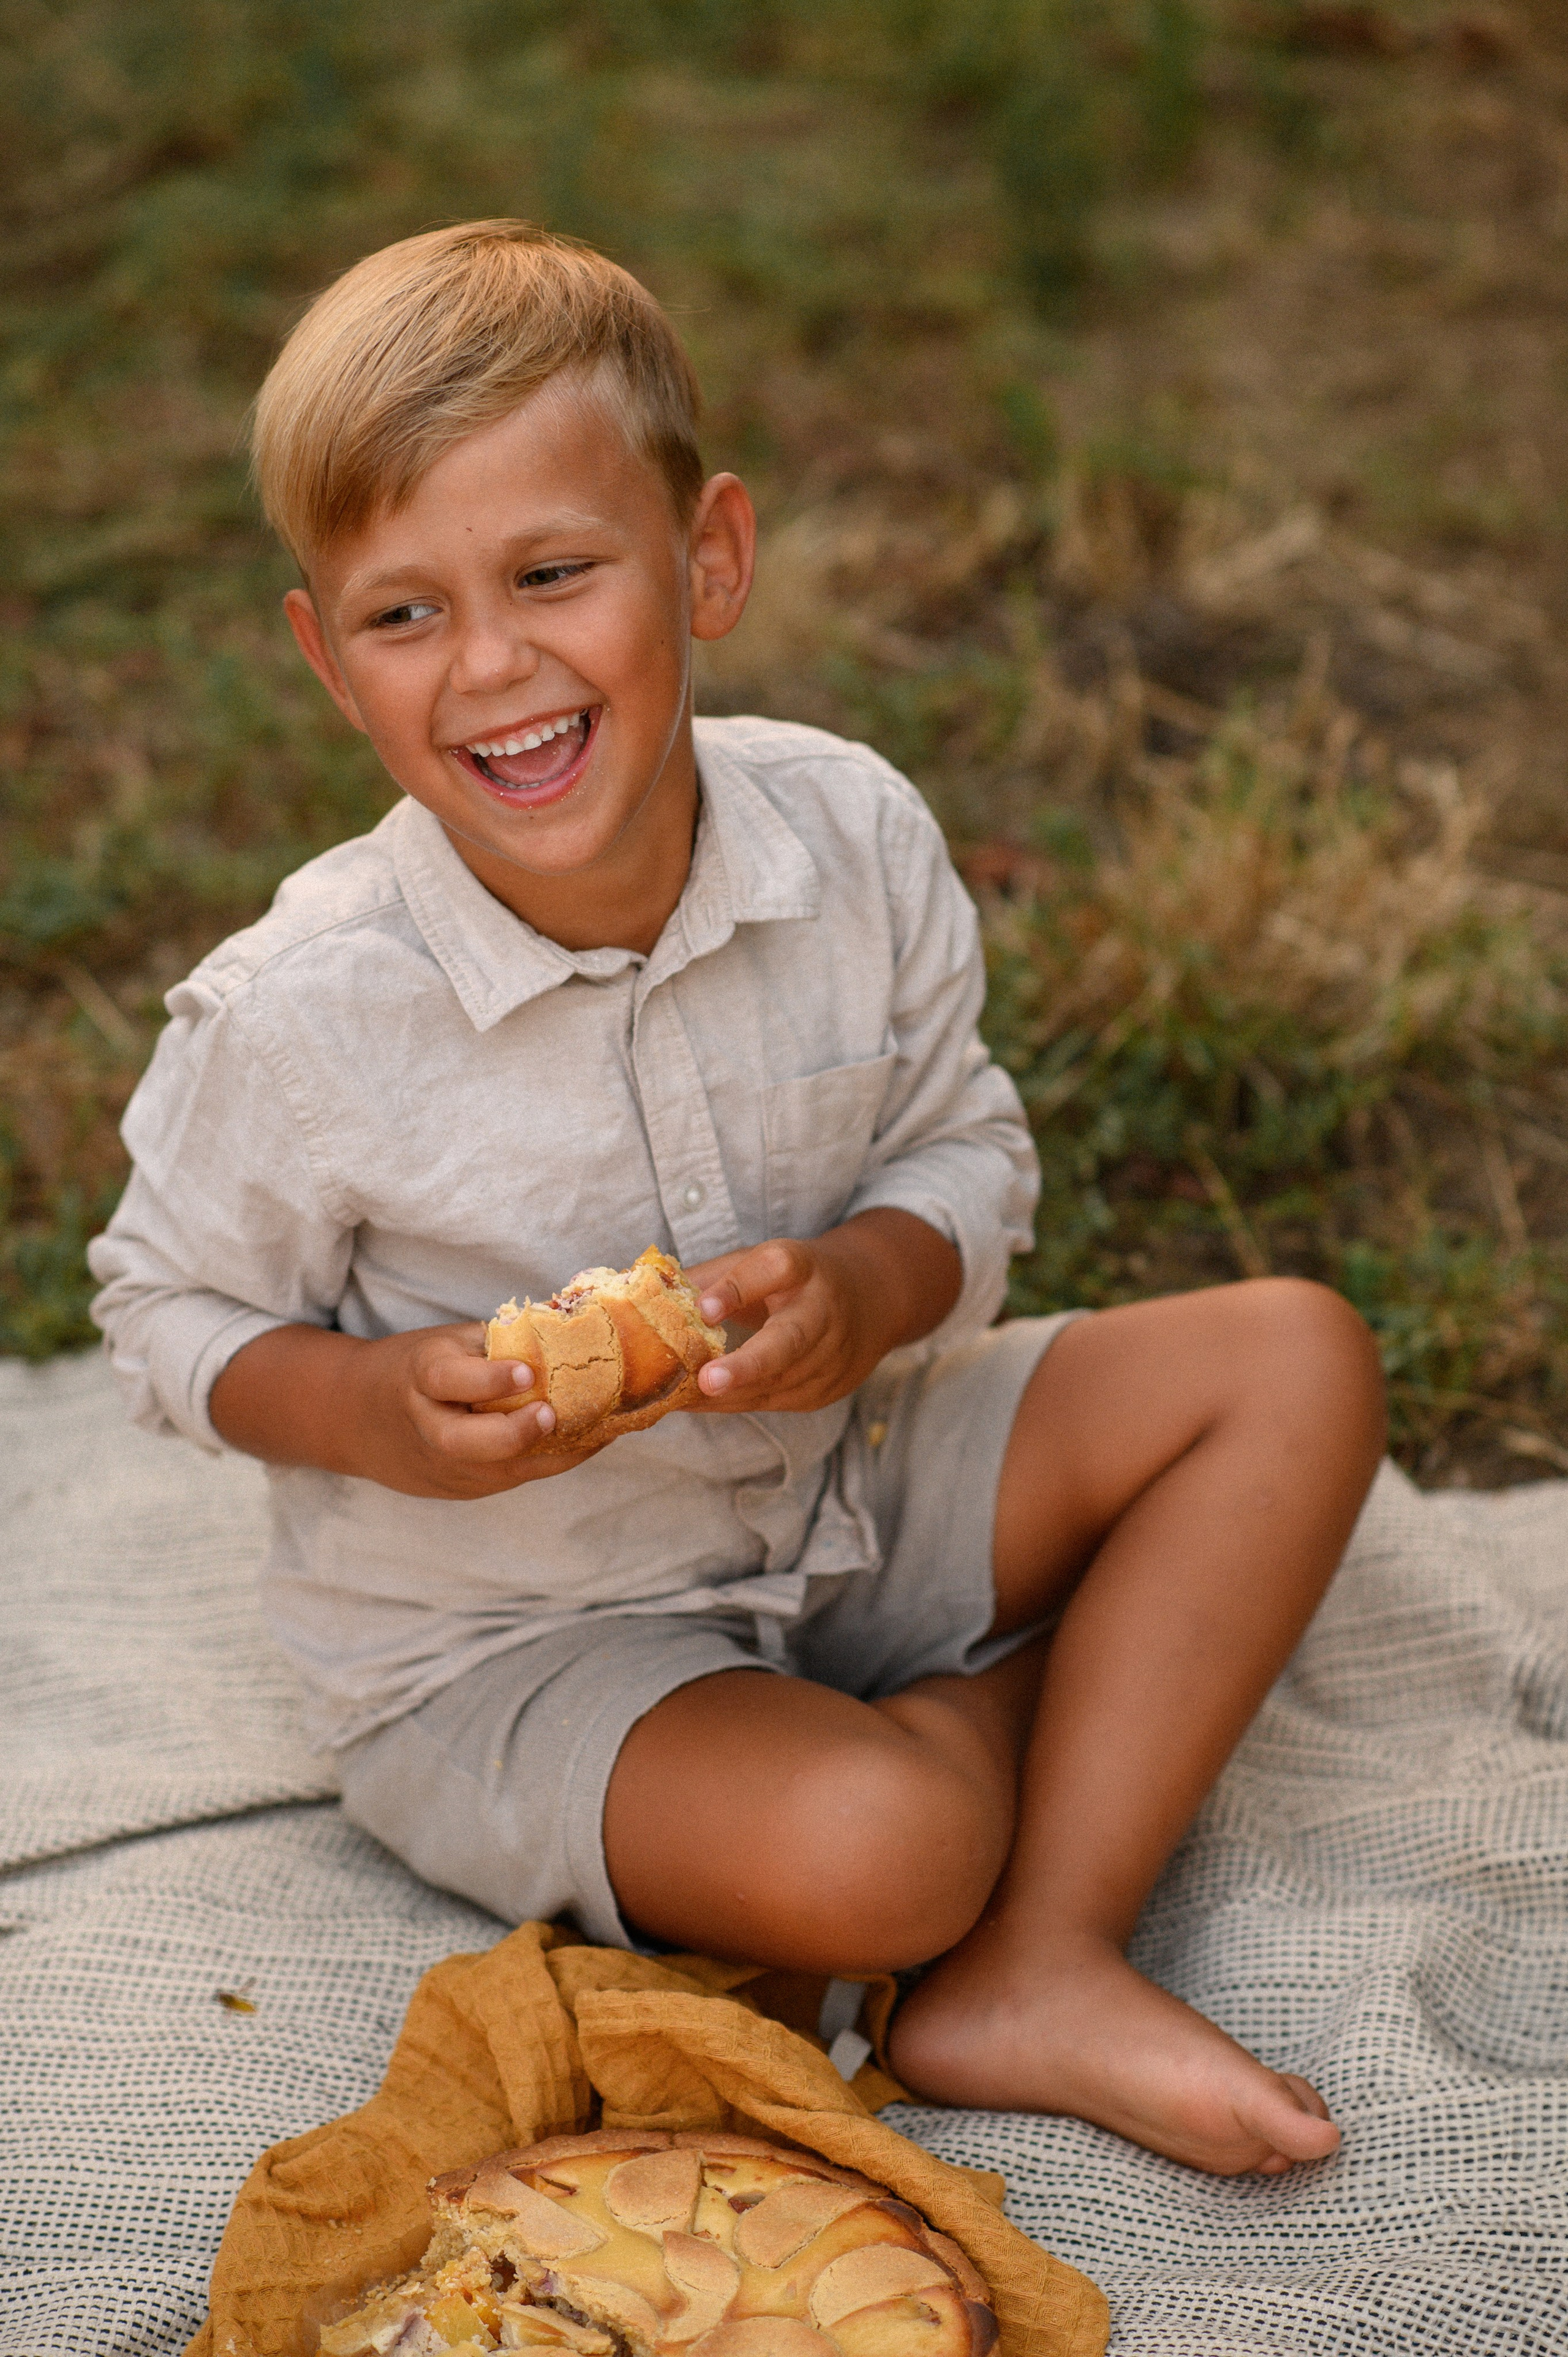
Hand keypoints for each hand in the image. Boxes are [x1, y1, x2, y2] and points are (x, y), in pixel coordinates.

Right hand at [209, 1320, 603, 1498]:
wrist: (357, 1421)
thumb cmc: (417, 1368)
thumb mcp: (444, 1342)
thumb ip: (495, 1341)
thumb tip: (569, 1323)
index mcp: (419, 1377)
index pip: (446, 1380)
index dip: (486, 1379)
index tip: (525, 1373)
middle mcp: (427, 1427)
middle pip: (463, 1442)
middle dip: (512, 1433)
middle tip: (552, 1414)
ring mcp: (443, 1466)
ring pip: (497, 1471)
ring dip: (553, 1452)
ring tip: (602, 1427)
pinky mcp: (462, 1488)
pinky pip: (513, 1479)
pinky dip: (554, 1461)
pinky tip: (592, 1440)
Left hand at [686, 1210, 960, 1415]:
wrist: (874, 1296)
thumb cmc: (796, 1277)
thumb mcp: (760, 1261)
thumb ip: (710, 1277)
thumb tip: (646, 1293)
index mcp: (803, 1267)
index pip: (773, 1271)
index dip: (737, 1289)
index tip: (703, 1308)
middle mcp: (823, 1310)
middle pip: (790, 1340)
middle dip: (748, 1365)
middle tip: (707, 1381)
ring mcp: (831, 1355)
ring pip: (776, 1383)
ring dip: (724, 1394)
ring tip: (674, 1397)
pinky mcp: (827, 1389)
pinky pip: (774, 1402)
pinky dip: (735, 1403)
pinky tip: (698, 1403)